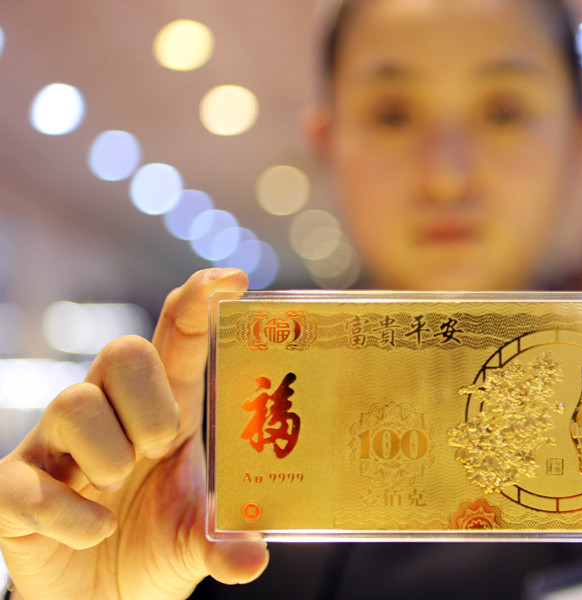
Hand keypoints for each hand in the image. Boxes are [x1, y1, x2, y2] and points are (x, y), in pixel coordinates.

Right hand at [0, 269, 268, 599]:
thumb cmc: (153, 547)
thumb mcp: (198, 538)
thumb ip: (228, 541)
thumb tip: (252, 559)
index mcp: (164, 409)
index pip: (177, 336)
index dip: (200, 301)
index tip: (233, 280)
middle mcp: (110, 413)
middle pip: (123, 350)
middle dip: (149, 403)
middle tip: (157, 451)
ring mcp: (58, 447)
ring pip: (73, 402)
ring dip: (108, 456)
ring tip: (117, 493)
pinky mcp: (15, 489)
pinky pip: (26, 482)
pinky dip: (68, 516)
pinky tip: (92, 532)